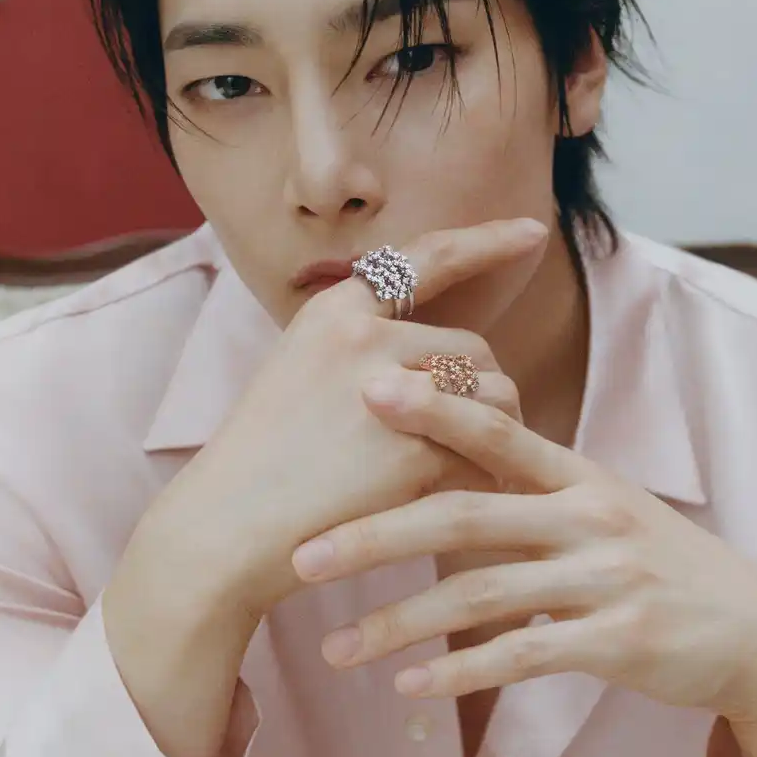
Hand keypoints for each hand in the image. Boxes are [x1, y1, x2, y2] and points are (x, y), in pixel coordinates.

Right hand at [145, 217, 548, 618]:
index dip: (488, 240)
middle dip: (478, 392)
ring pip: (496, 395)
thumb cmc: (265, 459)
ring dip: (492, 433)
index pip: (429, 257)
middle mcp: (365, 336)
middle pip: (476, 347)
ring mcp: (391, 388)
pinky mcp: (416, 449)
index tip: (533, 228)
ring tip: (450, 467)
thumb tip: (456, 357)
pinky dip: (481, 478)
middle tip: (452, 439)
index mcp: (336, 310)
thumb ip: (368, 347)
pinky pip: (489, 451)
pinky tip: (443, 498)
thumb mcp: (302, 369)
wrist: (223, 528)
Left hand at [291, 379, 756, 730]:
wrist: (754, 627)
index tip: (367, 391)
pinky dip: (460, 670)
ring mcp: (605, 577)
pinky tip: (409, 685)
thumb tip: (442, 465)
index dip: (433, 409)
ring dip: (399, 622)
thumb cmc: (659, 560)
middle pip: (463, 514)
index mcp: (579, 474)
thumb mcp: (603, 506)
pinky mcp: (617, 639)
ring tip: (335, 650)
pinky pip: (522, 654)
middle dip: (375, 533)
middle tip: (304, 556)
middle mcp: (589, 515)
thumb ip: (530, 487)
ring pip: (479, 593)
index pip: (496, 431)